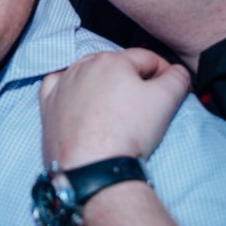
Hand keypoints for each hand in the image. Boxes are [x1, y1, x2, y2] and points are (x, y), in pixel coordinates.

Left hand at [40, 48, 190, 169]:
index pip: (147, 58)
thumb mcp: (166, 100)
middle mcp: (83, 66)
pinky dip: (70, 90)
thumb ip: (178, 78)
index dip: (164, 72)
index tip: (171, 89)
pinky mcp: (48, 106)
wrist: (93, 167)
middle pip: (117, 66)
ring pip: (88, 75)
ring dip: (103, 85)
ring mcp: (62, 86)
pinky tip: (78, 100)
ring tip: (115, 108)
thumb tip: (177, 72)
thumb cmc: (129, 131)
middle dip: (133, 79)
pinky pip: (57, 87)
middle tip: (145, 104)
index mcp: (112, 60)